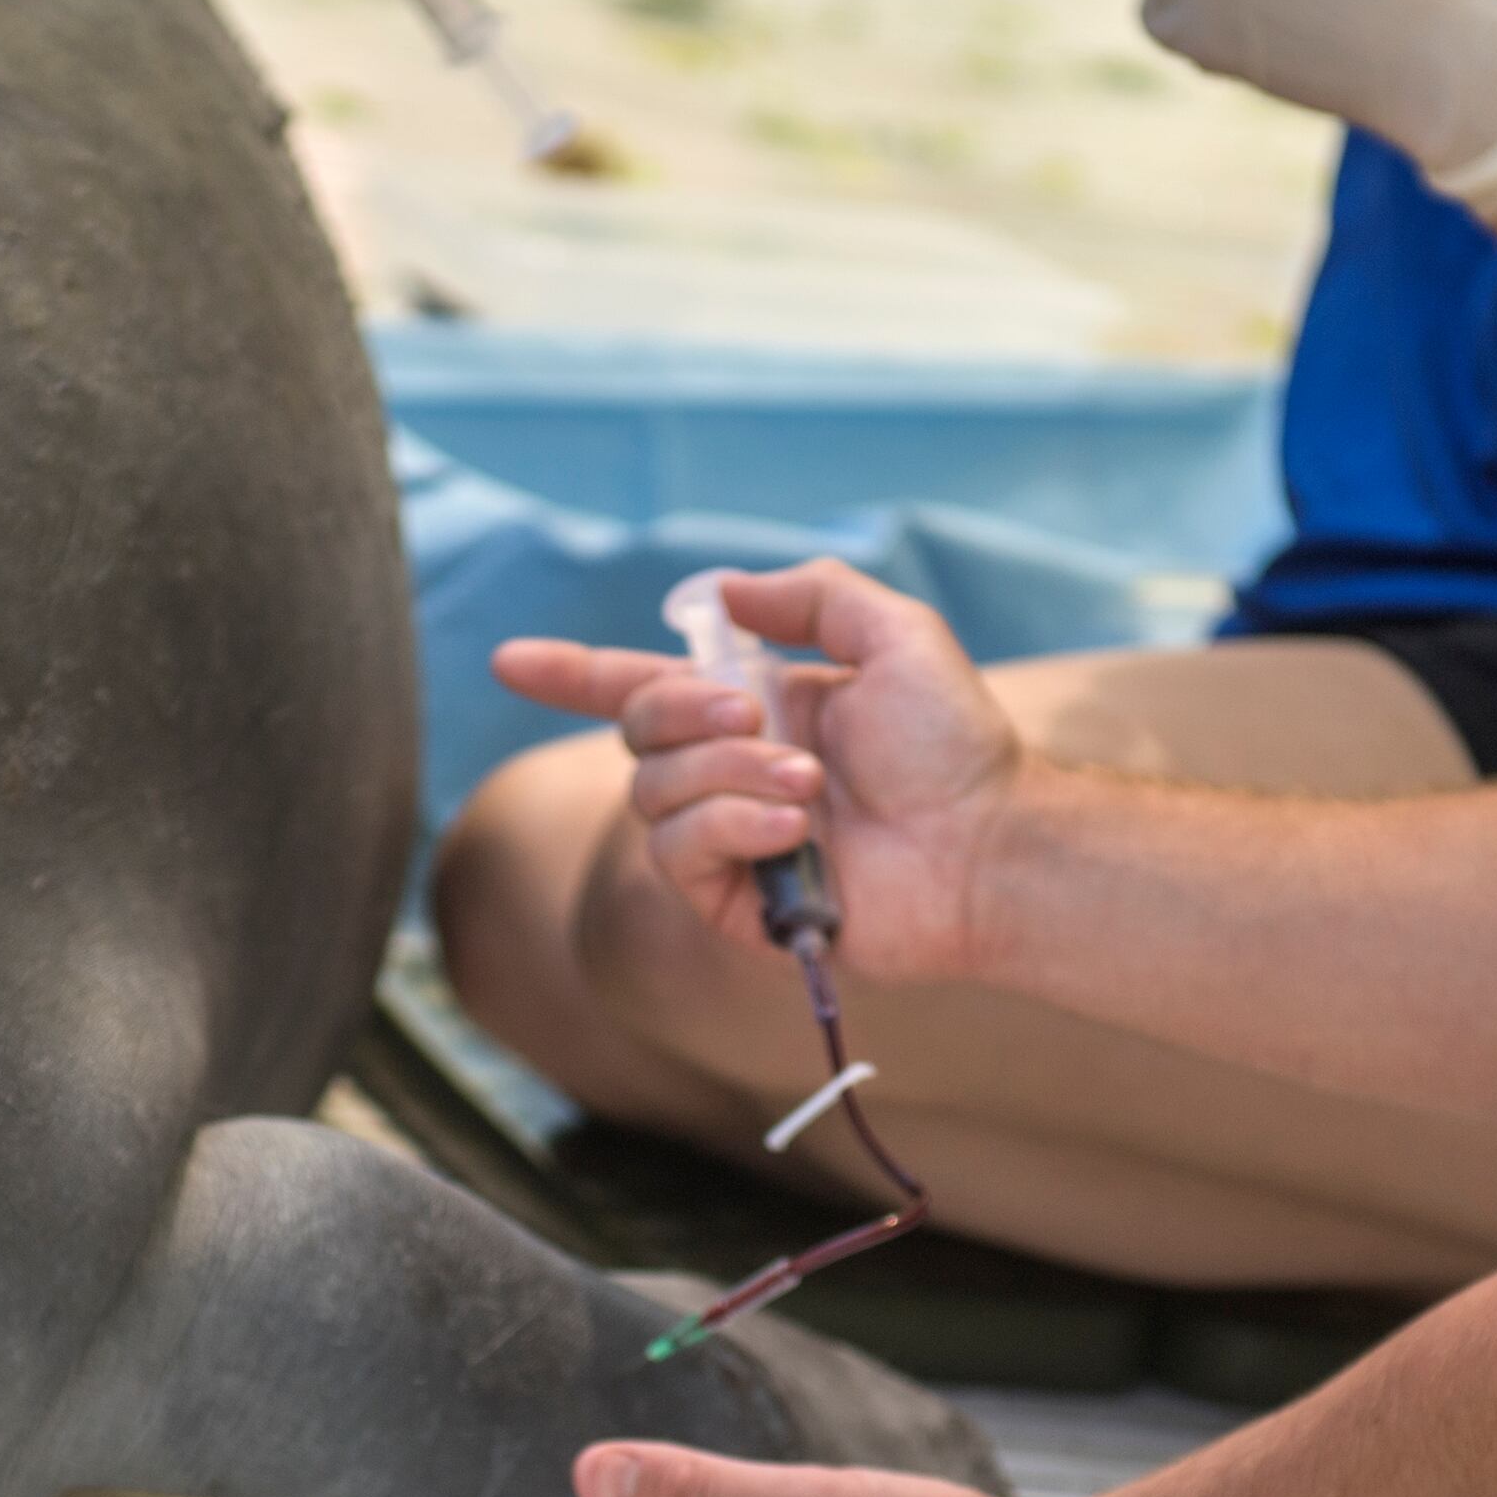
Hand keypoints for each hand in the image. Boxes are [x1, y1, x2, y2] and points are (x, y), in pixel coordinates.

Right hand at [486, 558, 1020, 985]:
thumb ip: (808, 595)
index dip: (571, 676)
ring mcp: (730, 838)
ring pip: (652, 790)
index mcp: (759, 708)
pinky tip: (795, 828)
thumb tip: (717, 595)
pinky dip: (731, 824)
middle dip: (681, 711)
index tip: (510, 662)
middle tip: (755, 712)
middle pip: (635, 728)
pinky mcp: (733, 902)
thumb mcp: (895, 634)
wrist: (987, 843)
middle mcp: (732, 770)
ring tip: (809, 784)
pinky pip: (679, 850)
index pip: (640, 687)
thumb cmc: (956, 745)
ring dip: (727, 772)